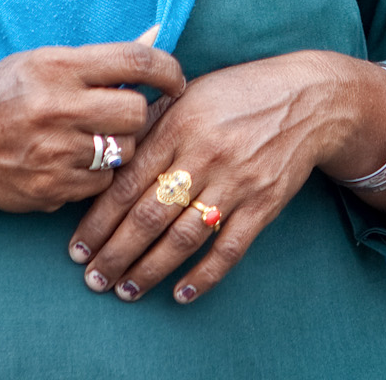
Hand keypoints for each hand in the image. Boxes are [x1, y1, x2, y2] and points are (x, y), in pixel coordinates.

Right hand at [0, 28, 184, 230]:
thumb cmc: (2, 95)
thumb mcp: (43, 61)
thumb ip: (98, 60)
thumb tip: (156, 39)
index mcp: (56, 67)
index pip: (135, 61)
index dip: (168, 70)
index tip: (177, 80)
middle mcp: (57, 108)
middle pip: (136, 112)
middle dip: (136, 113)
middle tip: (119, 114)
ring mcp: (53, 153)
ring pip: (125, 152)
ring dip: (118, 147)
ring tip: (90, 139)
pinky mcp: (50, 190)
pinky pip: (102, 184)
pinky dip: (96, 175)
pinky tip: (72, 163)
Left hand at [66, 50, 385, 302]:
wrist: (308, 98)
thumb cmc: (240, 93)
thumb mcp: (190, 92)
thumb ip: (151, 122)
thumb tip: (106, 151)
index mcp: (178, 126)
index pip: (127, 183)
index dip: (97, 221)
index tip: (77, 248)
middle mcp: (204, 156)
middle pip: (148, 217)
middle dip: (115, 254)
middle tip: (93, 278)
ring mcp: (235, 182)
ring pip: (182, 238)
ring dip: (149, 270)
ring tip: (125, 290)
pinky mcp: (264, 203)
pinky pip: (228, 248)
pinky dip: (203, 276)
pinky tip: (180, 293)